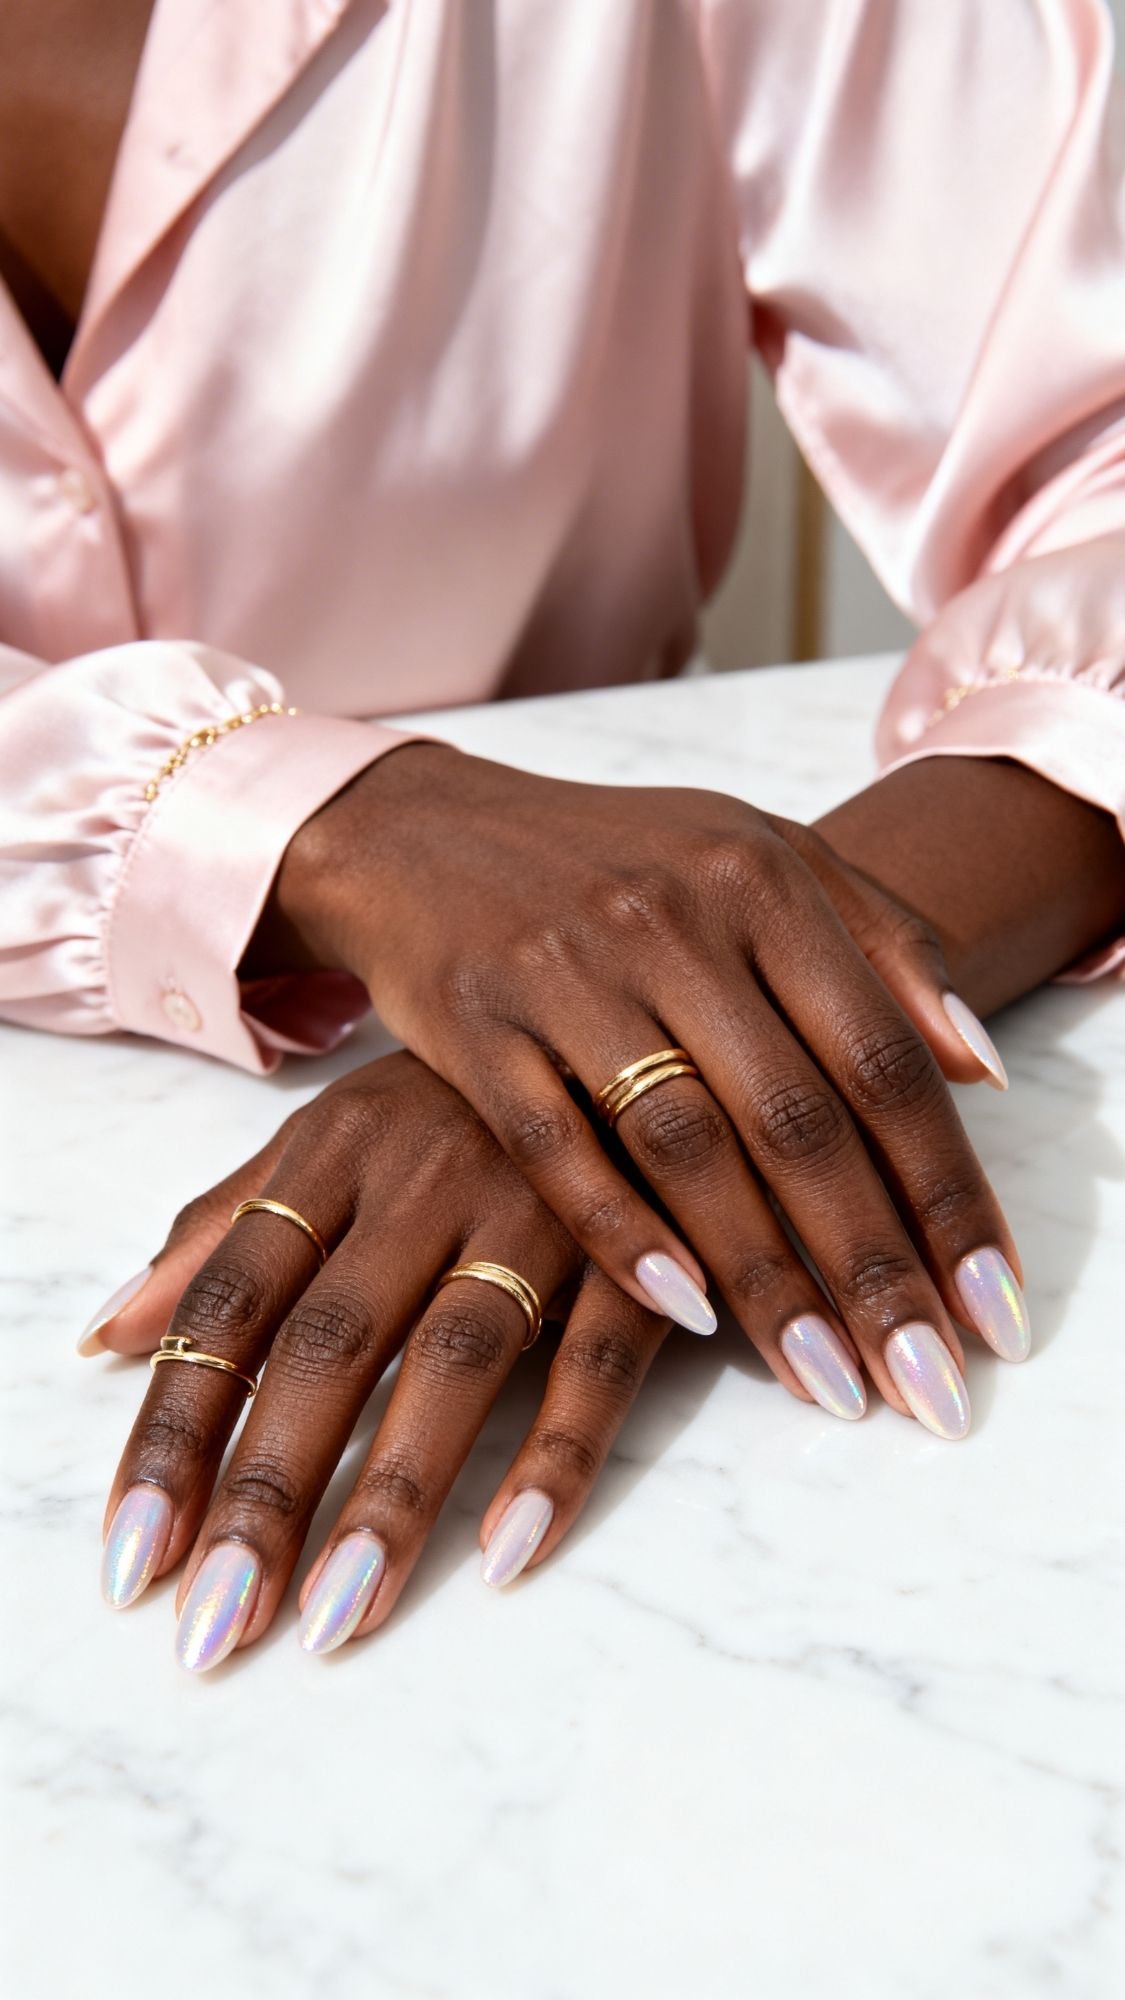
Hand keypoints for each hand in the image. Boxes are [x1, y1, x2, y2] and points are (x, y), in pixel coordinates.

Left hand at [93, 1054, 668, 1668]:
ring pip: (452, 1360)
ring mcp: (536, 1208)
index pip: (230, 1302)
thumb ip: (223, 1235)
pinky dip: (555, 1456)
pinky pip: (596, 1360)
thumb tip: (109, 1338)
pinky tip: (507, 1553)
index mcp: (335, 1152)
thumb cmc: (455, 1099)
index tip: (134, 1554)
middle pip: (326, 1343)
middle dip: (266, 1488)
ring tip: (336, 1616)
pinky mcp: (638, 1247)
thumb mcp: (329, 1140)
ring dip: (394, 1493)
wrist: (626, 1019)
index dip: (175, 1429)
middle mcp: (423, 1179)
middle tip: (216, 1619)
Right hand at [259, 746, 1027, 1433]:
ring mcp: (566, 972)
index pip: (881, 1057)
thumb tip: (982, 1068)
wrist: (428, 830)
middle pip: (798, 1117)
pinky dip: (623, 1237)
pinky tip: (688, 1315)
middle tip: (925, 1382)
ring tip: (826, 1380)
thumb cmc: (620, 859)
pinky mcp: (474, 1026)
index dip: (947, 1191)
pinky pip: (556, 1151)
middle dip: (872, 1264)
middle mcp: (671, 920)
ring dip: (764, 1277)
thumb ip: (882, 943)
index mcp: (761, 878)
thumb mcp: (759, 857)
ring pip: (684, 1147)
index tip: (993, 1303)